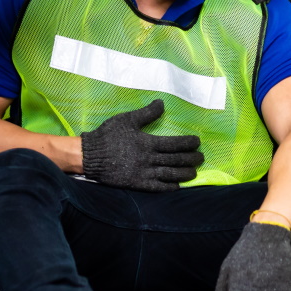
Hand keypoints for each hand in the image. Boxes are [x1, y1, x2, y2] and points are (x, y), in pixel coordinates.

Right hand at [80, 99, 203, 191]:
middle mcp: (149, 159)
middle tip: (201, 157)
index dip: (188, 143)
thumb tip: (162, 103)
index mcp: (148, 142)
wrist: (90, 155)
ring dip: (184, 173)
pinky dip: (169, 187)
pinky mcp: (136, 183)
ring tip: (194, 172)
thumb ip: (147, 113)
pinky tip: (177, 186)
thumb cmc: (108, 135)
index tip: (197, 142)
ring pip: (169, 174)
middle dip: (191, 159)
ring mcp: (143, 173)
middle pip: (176, 160)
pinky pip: (156, 187)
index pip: (175, 143)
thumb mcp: (127, 119)